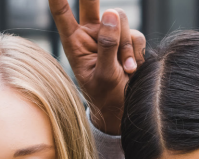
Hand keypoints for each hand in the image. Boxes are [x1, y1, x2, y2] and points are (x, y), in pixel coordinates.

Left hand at [50, 0, 146, 134]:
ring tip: (125, 69)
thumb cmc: (104, 95)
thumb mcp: (103, 74)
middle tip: (102, 5)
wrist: (122, 107)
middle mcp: (91, 33)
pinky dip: (135, 51)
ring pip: (121, 21)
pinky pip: (135, 34)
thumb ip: (107, 45)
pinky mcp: (127, 39)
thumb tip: (113, 14)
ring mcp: (110, 34)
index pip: (62, 13)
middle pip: (91, 2)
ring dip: (126, 44)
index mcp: (74, 41)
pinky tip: (131, 69)